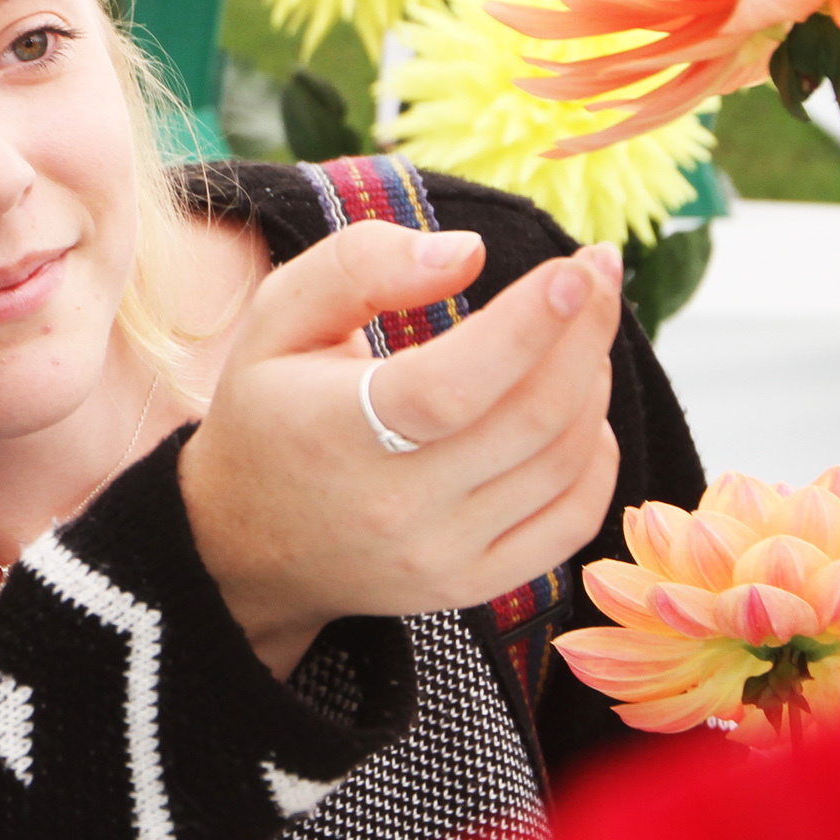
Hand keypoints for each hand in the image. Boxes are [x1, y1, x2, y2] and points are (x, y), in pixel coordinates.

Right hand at [179, 222, 624, 677]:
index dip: (529, 325)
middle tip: (597, 274)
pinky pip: (571, 522)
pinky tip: (581, 412)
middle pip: (530, 418)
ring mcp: (441, 556)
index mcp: (337, 433)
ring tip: (579, 334)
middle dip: (585, 333)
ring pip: (562, 464)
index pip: (452, 384)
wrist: (243, 547)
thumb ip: (360, 264)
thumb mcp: (279, 317)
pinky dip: (597, 458)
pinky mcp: (471, 586)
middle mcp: (395, 507)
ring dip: (591, 385)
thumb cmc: (268, 412)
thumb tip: (466, 254)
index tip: (577, 269)